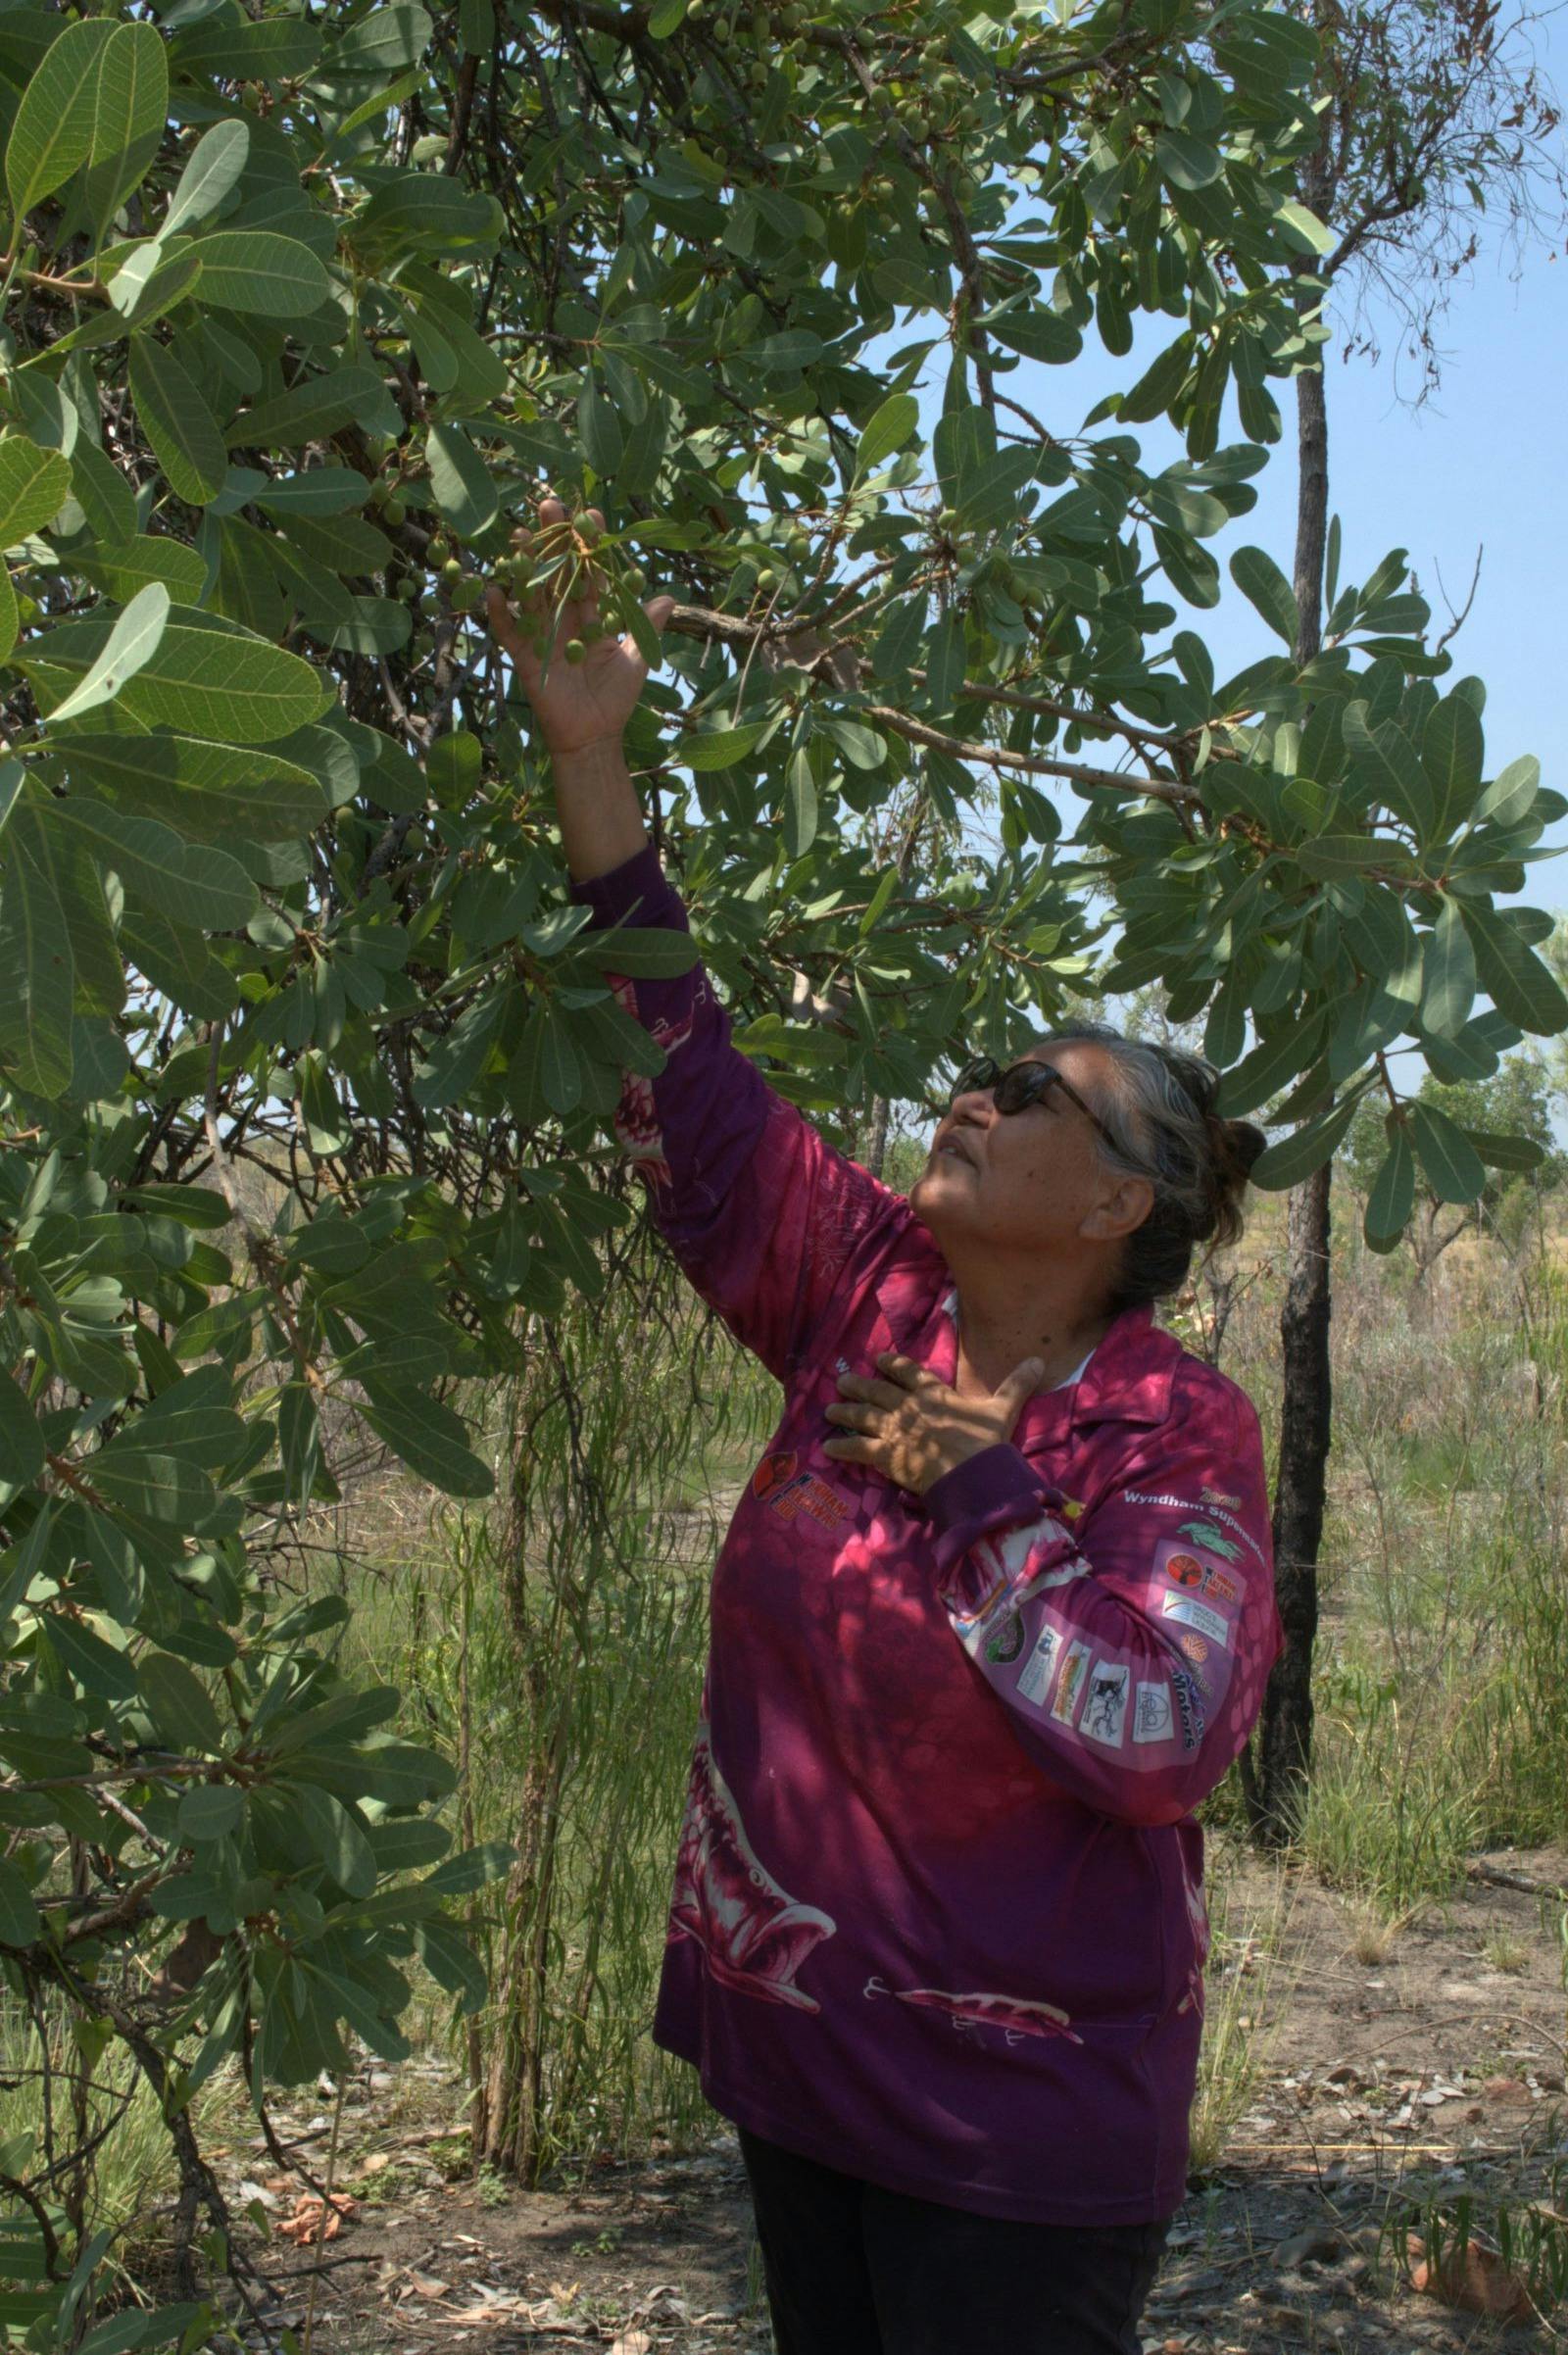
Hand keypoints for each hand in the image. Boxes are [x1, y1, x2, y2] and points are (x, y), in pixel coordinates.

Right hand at [484, 494, 676, 757]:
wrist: (593, 735)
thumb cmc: (615, 699)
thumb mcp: (636, 659)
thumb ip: (647, 628)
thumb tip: (667, 597)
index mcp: (592, 616)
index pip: (591, 574)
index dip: (590, 547)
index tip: (591, 516)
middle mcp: (566, 620)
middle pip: (558, 573)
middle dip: (554, 541)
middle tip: (550, 505)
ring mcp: (544, 635)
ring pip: (533, 593)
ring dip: (526, 564)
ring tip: (521, 534)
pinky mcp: (526, 657)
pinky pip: (509, 632)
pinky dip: (500, 613)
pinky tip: (493, 589)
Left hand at [822, 1349, 1045, 1496]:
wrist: (973, 1475)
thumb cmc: (987, 1443)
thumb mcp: (1003, 1409)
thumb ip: (1016, 1385)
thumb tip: (1039, 1361)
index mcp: (934, 1394)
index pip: (908, 1372)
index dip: (891, 1365)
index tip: (878, 1360)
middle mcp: (909, 1407)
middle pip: (877, 1391)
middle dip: (857, 1385)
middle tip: (841, 1380)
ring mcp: (895, 1430)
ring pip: (862, 1416)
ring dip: (844, 1412)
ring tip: (829, 1409)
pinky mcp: (886, 1455)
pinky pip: (857, 1449)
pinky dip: (840, 1447)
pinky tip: (825, 1447)